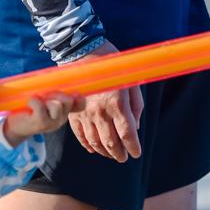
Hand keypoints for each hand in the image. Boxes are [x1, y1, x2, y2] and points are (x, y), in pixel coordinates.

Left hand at [1, 92, 85, 145]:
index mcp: (63, 113)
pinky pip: (41, 106)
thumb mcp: (43, 102)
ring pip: (57, 105)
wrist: (15, 127)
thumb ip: (52, 94)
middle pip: (68, 101)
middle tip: (44, 96)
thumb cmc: (29, 111)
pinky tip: (29, 104)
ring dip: (46, 100)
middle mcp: (60, 119)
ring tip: (36, 102)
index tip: (74, 93)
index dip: (79, 98)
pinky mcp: (41, 123)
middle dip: (56, 94)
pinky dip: (33, 101)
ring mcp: (52, 123)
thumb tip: (56, 78)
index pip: (80, 105)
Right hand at [67, 40, 143, 162]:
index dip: (133, 147)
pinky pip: (79, 134)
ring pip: (95, 142)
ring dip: (104, 152)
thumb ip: (135, 105)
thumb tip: (135, 126)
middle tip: (123, 158)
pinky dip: (87, 144)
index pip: (127, 134)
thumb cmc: (111, 64)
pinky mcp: (73, 112)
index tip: (136, 154)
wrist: (82, 51)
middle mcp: (100, 112)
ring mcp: (85, 113)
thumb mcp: (131, 81)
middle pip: (111, 142)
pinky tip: (93, 149)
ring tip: (111, 155)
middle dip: (119, 153)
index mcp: (117, 104)